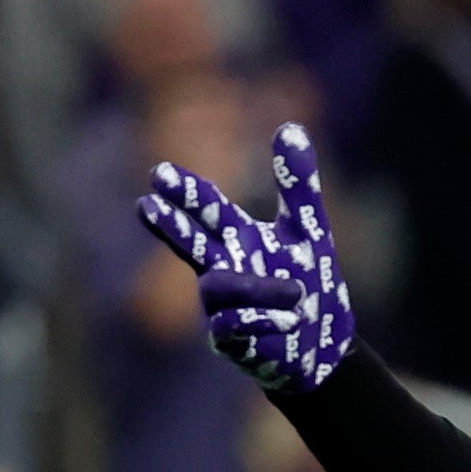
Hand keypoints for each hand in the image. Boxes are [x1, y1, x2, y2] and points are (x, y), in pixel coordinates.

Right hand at [137, 122, 355, 392]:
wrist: (323, 345)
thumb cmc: (310, 283)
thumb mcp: (310, 230)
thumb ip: (298, 184)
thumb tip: (291, 126)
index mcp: (238, 238)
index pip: (207, 210)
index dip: (186, 194)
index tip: (160, 174)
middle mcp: (222, 268)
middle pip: (190, 244)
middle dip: (172, 225)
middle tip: (146, 204)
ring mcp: (221, 306)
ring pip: (217, 288)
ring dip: (257, 289)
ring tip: (297, 293)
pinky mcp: (231, 341)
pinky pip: (232, 325)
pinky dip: (262, 319)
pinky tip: (289, 320)